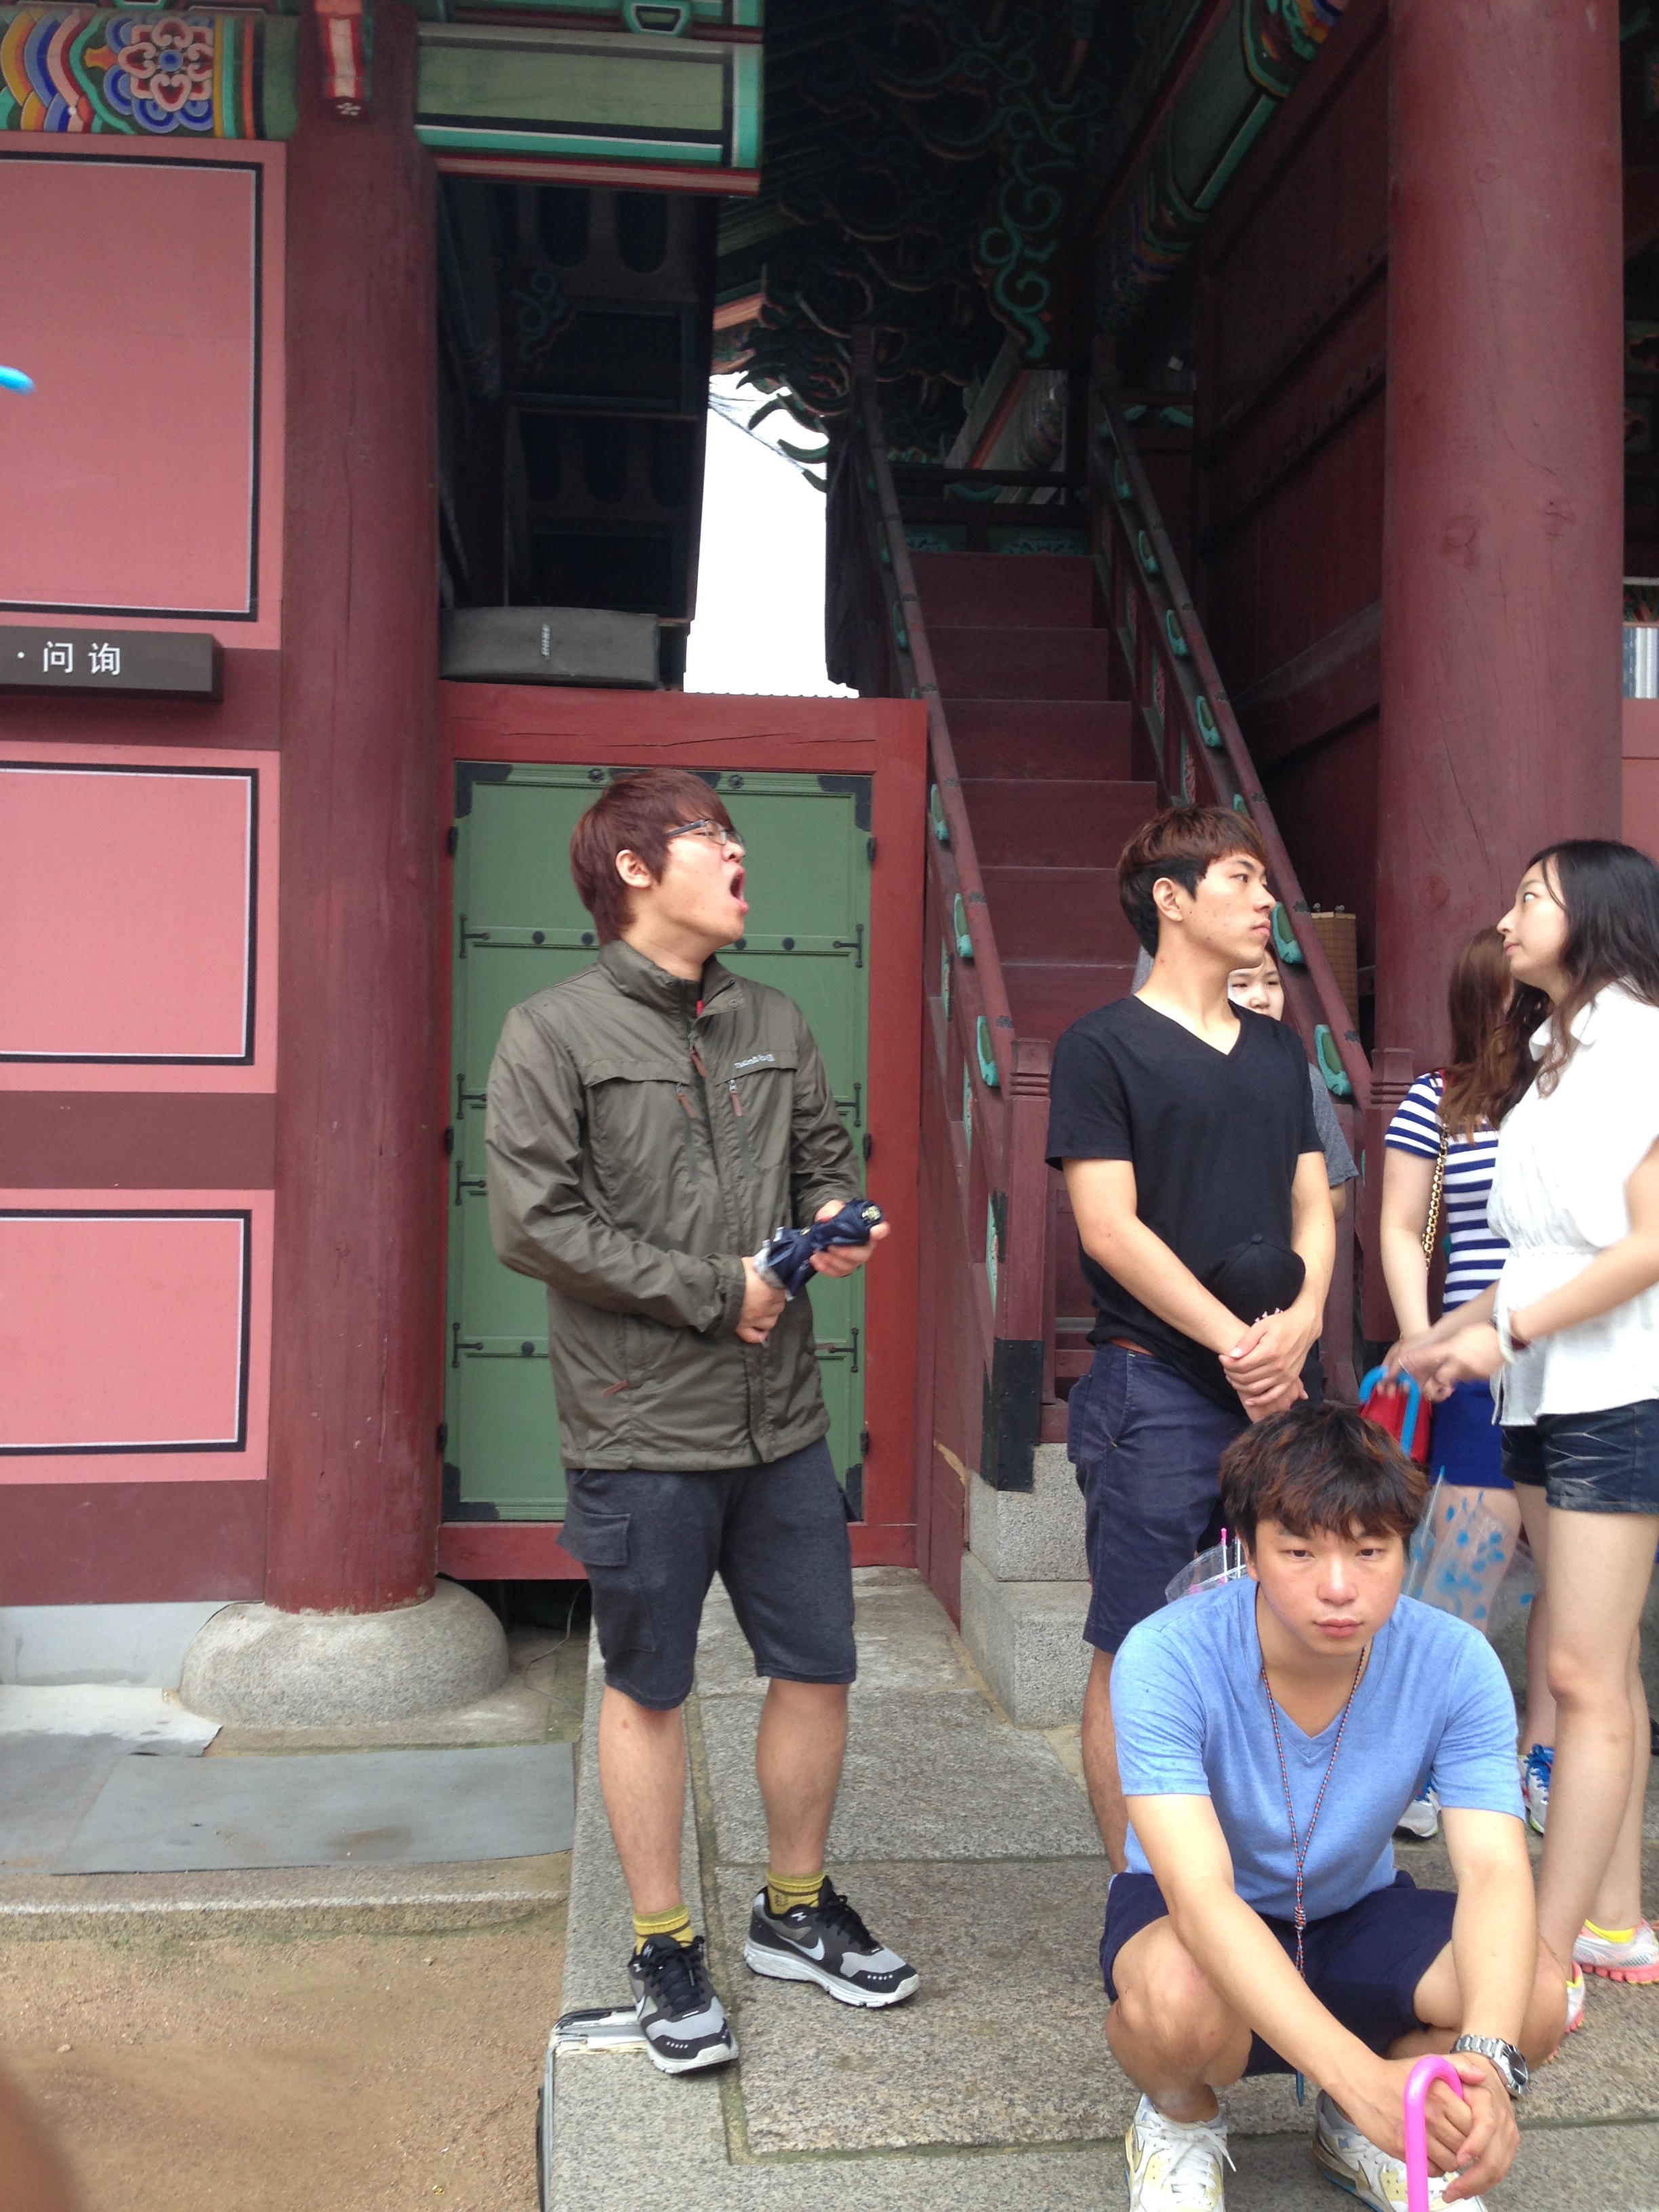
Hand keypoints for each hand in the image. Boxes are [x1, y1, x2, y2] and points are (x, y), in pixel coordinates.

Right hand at [738, 1257, 785, 1344]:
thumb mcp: (751, 1264)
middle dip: (775, 1300)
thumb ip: (762, 1268)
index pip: (783, 1292)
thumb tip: (767, 1268)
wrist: (713, 1286)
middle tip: (769, 1294)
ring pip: (771, 1322)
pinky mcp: (742, 1328)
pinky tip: (762, 1331)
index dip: (778, 1287)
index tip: (774, 1284)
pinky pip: (754, 1336)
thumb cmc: (732, 1272)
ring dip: (770, 1315)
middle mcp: (764, 1308)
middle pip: (779, 1307)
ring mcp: (754, 1320)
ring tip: (765, 1309)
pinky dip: (759, 1335)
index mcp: (769, 1292)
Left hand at [807, 1198, 890, 1278]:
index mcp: (867, 1228)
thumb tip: (827, 1218)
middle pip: (863, 1255)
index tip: (874, 1232)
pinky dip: (824, 1267)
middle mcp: (865, 1246)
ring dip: (831, 1261)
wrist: (824, 1227)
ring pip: (848, 1267)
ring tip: (818, 1251)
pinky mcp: (843, 1268)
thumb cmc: (835, 1217)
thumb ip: (832, 1210)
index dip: (880, 1231)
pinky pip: (836, 1273)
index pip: (881, 1229)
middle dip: (846, 1253)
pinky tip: (815, 1258)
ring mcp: (855, 1259)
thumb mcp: (833, 1208)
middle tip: (831, 1246)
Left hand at [1220, 1306, 1316, 1416]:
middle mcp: (1278, 1367)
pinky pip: (1273, 1396)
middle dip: (1231, 1373)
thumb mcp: (1261, 1326)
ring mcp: (1285, 1376)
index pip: (1242, 1365)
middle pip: (1246, 1378)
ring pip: (1256, 1388)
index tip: (1222, 1357)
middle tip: (1225, 1367)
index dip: (1227, 1363)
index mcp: (1270, 1352)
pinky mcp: (1290, 1380)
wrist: (1304, 1327)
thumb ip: (1246, 1341)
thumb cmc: (1281, 1324)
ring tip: (1232, 1377)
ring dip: (1240, 1386)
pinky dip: (1260, 1401)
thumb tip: (1233, 1355)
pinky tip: (1249, 1401)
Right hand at [1332, 2054, 1514, 2200]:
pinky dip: (1435, 2166)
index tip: (1465, 2126)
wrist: (1361, 2084)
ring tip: (1443, 2147)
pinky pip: (1432, 2170)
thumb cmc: (1397, 2074)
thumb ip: (1458, 2066)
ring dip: (1450, 2159)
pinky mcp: (1403, 2149)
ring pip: (1451, 2162)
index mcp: (1441, 2095)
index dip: (1474, 2129)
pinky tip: (1430, 2153)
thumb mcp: (1428, 2062)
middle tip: (1456, 2140)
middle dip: (1465, 2147)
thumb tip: (1483, 2078)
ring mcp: (1417, 2135)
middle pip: (1465, 2147)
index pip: (1474, 2126)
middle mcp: (1431, 2116)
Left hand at [1401, 1324, 1503, 1400]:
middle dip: (1431, 1387)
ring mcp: (1471, 1372)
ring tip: (1459, 1365)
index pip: (1429, 1357)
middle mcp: (1459, 1363)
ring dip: (1451, 1377)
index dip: (1415, 1362)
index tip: (1404, 1364)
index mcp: (1453, 1349)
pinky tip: (1473, 1365)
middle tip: (1428, 1388)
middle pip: (1439, 1380)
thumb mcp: (1459, 1336)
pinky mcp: (1481, 1378)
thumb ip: (1446, 1348)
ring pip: (1454, 1380)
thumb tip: (1434, 1356)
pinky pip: (1468, 1379)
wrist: (1506, 1337)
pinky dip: (1466, 1374)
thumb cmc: (1481, 1331)